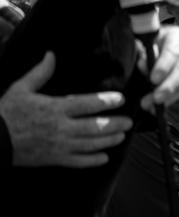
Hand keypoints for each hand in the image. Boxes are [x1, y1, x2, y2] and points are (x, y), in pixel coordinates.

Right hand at [0, 52, 131, 167]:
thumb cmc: (7, 112)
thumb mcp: (21, 89)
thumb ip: (40, 73)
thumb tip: (51, 54)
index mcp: (55, 108)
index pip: (87, 104)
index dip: (106, 101)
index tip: (120, 99)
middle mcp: (61, 127)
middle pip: (95, 126)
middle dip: (115, 124)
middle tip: (128, 122)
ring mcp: (59, 145)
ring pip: (91, 144)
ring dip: (109, 140)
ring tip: (121, 136)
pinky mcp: (54, 159)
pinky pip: (78, 162)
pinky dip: (93, 160)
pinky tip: (105, 157)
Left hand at [138, 24, 178, 109]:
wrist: (166, 41)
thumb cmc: (154, 41)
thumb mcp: (147, 41)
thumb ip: (145, 52)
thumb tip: (144, 64)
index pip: (173, 52)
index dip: (163, 66)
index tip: (153, 79)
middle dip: (168, 86)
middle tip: (155, 98)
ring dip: (169, 96)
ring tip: (153, 105)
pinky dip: (173, 98)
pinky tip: (162, 104)